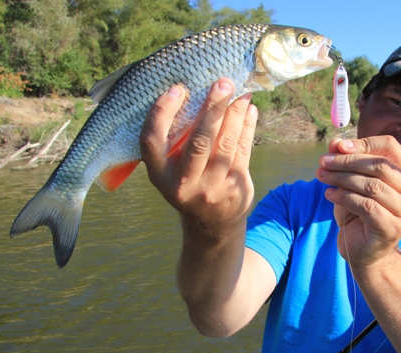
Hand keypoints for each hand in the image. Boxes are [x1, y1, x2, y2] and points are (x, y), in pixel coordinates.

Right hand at [140, 78, 257, 234]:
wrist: (212, 222)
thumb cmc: (188, 181)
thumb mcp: (170, 168)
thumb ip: (176, 139)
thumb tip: (196, 92)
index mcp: (159, 174)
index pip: (152, 140)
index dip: (162, 113)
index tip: (177, 89)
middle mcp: (183, 184)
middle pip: (199, 141)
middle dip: (213, 108)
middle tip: (223, 83)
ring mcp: (212, 189)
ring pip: (226, 144)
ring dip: (235, 114)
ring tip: (241, 93)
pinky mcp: (236, 188)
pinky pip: (244, 151)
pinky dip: (247, 127)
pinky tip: (249, 111)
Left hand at [316, 136, 400, 265]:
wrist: (362, 251)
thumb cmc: (357, 214)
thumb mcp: (350, 183)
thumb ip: (345, 161)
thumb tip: (335, 142)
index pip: (390, 147)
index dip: (364, 143)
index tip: (338, 146)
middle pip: (380, 165)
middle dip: (347, 161)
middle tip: (323, 162)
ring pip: (372, 185)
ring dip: (342, 178)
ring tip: (322, 177)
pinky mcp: (392, 228)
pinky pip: (366, 205)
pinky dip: (344, 197)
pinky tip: (330, 195)